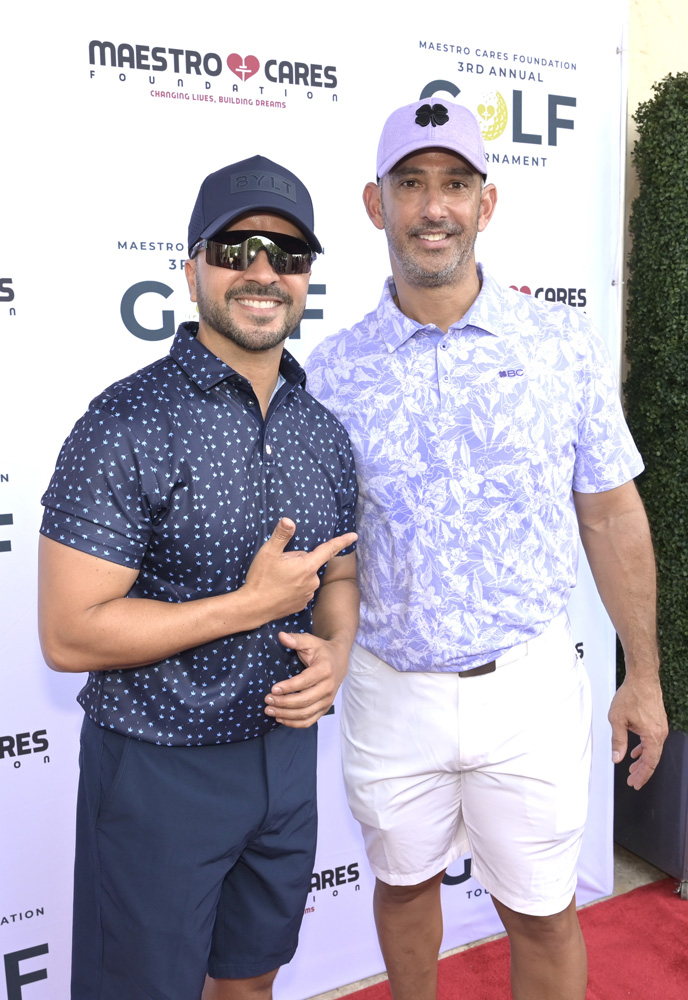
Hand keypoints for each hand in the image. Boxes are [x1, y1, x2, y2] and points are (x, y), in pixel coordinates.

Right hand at [243, 518, 356, 623]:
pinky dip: (294, 587)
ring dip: (296, 574)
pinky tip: (280, 590)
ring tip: (278, 579)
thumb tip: (289, 520)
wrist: (253, 608)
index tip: (354, 536)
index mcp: (307, 566)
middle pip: (310, 563)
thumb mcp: (268, 553)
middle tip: (280, 566)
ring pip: (305, 576)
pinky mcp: (301, 605)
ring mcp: (308, 595)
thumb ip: (281, 535)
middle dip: (298, 561)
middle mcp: (312, 581)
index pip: (329, 549)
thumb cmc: (261, 579)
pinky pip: (302, 589)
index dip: (342, 541)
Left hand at [264, 631, 349, 727]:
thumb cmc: (321, 650)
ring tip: (270, 710)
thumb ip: (296, 639)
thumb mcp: (310, 641)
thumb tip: (281, 636)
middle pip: (304, 700)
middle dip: (284, 703)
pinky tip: (280, 719)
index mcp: (324, 669)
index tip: (273, 689)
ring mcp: (328, 700)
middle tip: (267, 700)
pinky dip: (294, 723)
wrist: (339, 660)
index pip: (305, 682)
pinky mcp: (325, 708)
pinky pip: (310, 721)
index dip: (288, 687)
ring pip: (306, 713)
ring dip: (286, 715)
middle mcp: (328, 687)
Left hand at [608, 674, 667, 788]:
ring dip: (642, 760)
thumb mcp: (617, 719)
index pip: (650, 762)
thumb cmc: (631, 695)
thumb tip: (617, 758)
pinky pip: (652, 740)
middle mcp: (660, 733)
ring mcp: (660, 727)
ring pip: (653, 750)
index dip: (642, 775)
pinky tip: (636, 751)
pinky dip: (644, 749)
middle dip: (642, 771)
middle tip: (632, 780)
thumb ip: (618, 741)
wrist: (642, 678)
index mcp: (652, 735)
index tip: (635, 783)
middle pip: (652, 759)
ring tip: (632, 768)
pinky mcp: (658, 722)